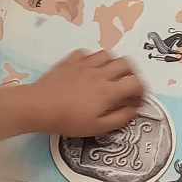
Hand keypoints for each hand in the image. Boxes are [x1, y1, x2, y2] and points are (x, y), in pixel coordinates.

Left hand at [29, 51, 143, 137]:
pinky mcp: (70, 61)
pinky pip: (87, 53)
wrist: (39, 106)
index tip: (138, 99)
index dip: (142, 91)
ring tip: (109, 76)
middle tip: (128, 86)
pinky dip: (93, 60)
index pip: (136, 83)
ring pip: (108, 55)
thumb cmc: (68, 121)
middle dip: (132, 74)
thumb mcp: (98, 127)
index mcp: (109, 91)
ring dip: (113, 64)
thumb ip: (120, 118)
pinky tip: (89, 70)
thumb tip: (134, 110)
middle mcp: (100, 73)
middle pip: (126, 64)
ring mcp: (85, 64)